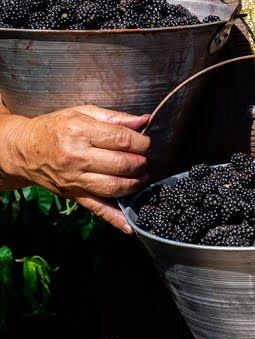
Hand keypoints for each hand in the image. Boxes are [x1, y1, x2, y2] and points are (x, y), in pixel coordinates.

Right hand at [0, 106, 150, 232]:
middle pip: (120, 164)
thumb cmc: (55, 128)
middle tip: (145, 160)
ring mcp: (74, 179)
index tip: (145, 143)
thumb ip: (115, 117)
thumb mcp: (83, 113)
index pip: (122, 140)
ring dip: (135, 184)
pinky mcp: (73, 195)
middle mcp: (77, 157)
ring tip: (141, 177)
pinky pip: (97, 209)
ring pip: (113, 187)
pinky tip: (131, 224)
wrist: (24, 150)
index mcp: (80, 132)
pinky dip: (116, 218)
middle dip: (140, 163)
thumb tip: (144, 121)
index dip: (141, 143)